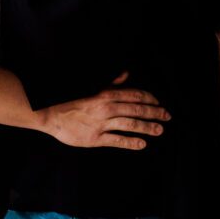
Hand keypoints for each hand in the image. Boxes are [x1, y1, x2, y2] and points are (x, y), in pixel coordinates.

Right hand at [34, 84, 169, 149]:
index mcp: (106, 94)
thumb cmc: (73, 102)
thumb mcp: (93, 89)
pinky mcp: (96, 138)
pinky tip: (142, 144)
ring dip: (147, 127)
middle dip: (154, 112)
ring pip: (130, 124)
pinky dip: (131, 142)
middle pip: (136, 109)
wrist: (52, 116)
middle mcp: (106, 107)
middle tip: (167, 116)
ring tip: (160, 130)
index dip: (149, 98)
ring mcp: (102, 123)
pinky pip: (117, 140)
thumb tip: (127, 74)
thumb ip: (112, 83)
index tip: (159, 103)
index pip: (134, 94)